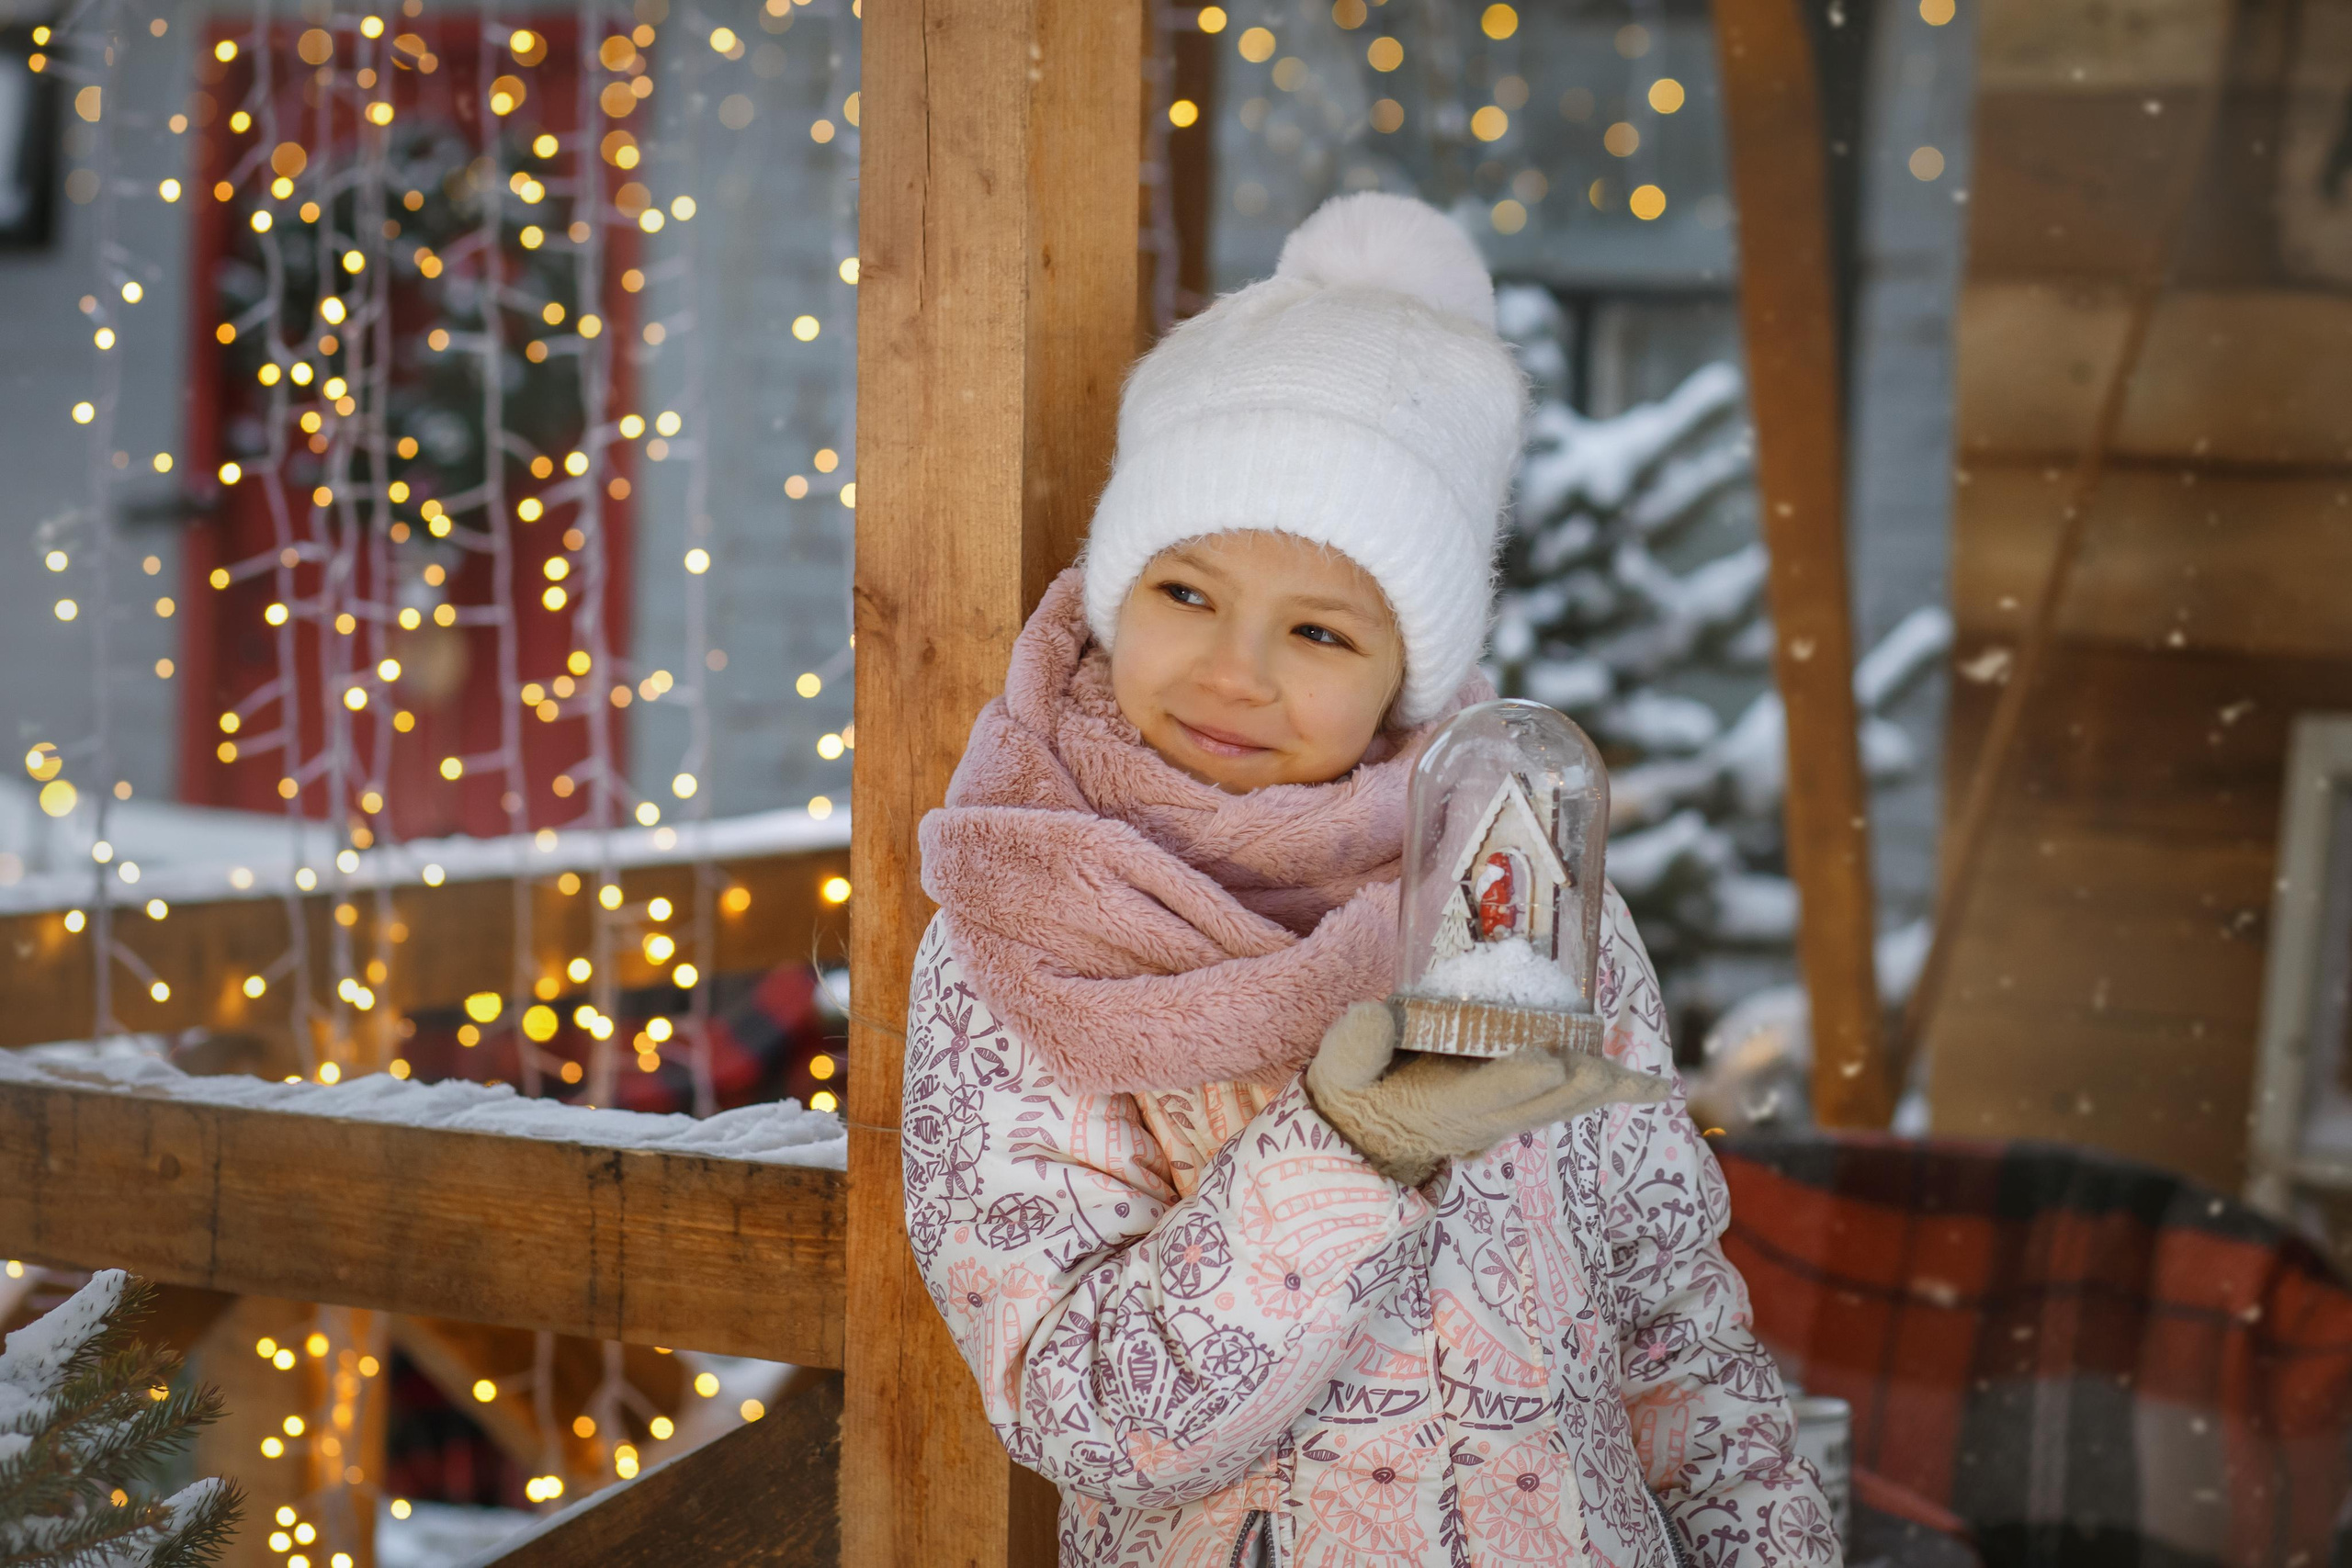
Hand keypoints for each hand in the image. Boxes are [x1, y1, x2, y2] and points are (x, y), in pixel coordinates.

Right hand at [1303, 1001, 1671, 1187]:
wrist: (1366, 1138)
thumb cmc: (1355, 1094)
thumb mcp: (1339, 1071)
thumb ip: (1354, 1045)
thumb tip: (1378, 1012)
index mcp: (1441, 1108)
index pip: (1484, 1094)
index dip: (1517, 1077)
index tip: (1545, 1058)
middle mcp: (1484, 1121)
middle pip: (1540, 1105)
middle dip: (1577, 1085)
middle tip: (1610, 1067)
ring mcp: (1506, 1121)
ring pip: (1563, 1108)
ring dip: (1603, 1093)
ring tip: (1648, 1085)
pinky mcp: (1520, 1112)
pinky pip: (1569, 1104)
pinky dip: (1608, 1094)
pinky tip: (1651, 1086)